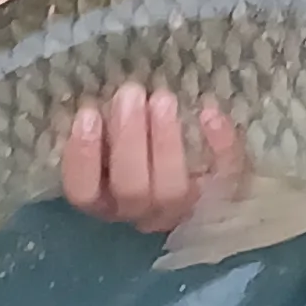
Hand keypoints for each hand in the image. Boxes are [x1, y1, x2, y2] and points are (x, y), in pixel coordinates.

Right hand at [60, 82, 243, 232]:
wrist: (207, 177)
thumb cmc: (141, 147)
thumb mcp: (113, 137)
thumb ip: (102, 125)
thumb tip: (92, 105)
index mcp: (106, 199)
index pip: (83, 191)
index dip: (82, 157)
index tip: (88, 113)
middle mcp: (140, 211)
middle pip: (130, 189)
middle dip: (128, 139)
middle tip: (130, 93)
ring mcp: (181, 209)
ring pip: (171, 190)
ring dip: (165, 141)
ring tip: (163, 99)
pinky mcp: (222, 198)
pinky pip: (223, 177)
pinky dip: (221, 146)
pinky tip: (209, 113)